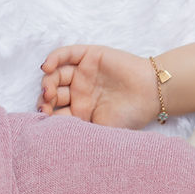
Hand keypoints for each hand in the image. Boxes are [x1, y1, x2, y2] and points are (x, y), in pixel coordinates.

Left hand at [38, 45, 158, 128]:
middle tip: (45, 106)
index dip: (46, 115)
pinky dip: (54, 59)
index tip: (43, 119)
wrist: (151, 94)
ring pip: (56, 74)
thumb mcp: (102, 130)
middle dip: (45, 99)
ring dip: (48, 82)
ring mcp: (83, 74)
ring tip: (48, 91)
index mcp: (80, 112)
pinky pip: (66, 54)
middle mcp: (79, 92)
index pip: (56, 112)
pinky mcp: (89, 56)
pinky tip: (46, 68)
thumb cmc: (131, 116)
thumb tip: (54, 139)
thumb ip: (80, 131)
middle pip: (53, 93)